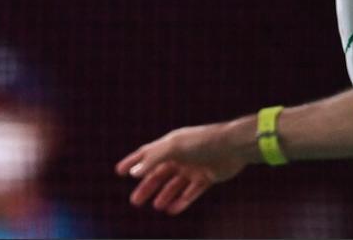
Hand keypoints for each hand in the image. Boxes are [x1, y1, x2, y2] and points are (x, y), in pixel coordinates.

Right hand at [115, 119, 253, 214]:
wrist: (233, 146)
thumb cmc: (202, 141)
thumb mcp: (174, 147)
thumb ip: (154, 159)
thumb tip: (134, 173)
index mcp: (170, 144)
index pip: (147, 154)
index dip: (133, 162)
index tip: (119, 172)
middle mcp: (180, 156)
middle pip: (159, 174)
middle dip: (147, 187)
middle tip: (135, 201)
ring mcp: (193, 167)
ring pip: (174, 185)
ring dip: (164, 195)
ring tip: (156, 206)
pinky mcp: (206, 177)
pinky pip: (191, 192)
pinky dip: (181, 201)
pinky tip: (172, 209)